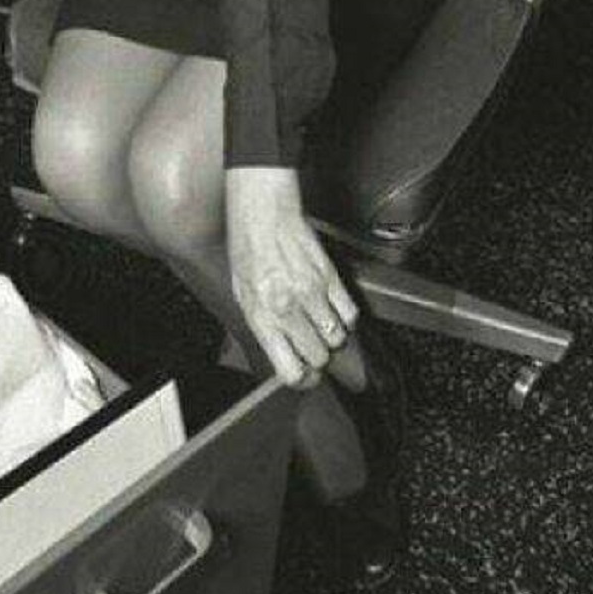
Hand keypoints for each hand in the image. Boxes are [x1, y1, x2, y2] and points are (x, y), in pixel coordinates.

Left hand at [225, 168, 358, 388]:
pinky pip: (350, 314)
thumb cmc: (248, 250)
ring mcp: (312, 293)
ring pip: (337, 337)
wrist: (263, 213)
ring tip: (319, 321)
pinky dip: (344, 316)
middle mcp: (288, 308)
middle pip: (320, 357)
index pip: (290, 370)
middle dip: (317, 355)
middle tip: (311, 343)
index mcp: (262, 316)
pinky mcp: (331, 277)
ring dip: (331, 335)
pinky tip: (331, 306)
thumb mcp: (243, 293)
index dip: (301, 379)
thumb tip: (282, 353)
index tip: (304, 375)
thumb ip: (263, 326)